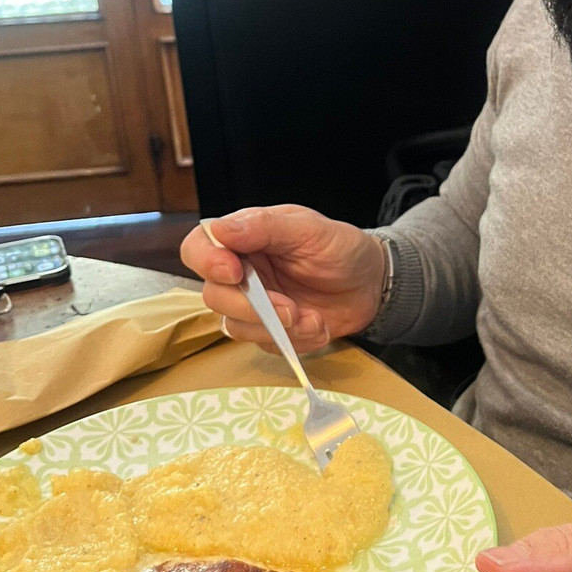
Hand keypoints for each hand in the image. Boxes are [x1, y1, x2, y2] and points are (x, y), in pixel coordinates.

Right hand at [180, 205, 385, 352]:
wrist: (372, 283)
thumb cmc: (340, 248)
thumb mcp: (308, 228)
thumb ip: (264, 226)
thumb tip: (220, 229)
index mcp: (244, 238)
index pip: (198, 247)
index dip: (207, 262)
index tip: (235, 273)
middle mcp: (242, 272)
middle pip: (214, 295)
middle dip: (249, 307)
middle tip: (289, 309)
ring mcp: (255, 304)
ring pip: (234, 326)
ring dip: (275, 328)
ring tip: (312, 319)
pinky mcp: (272, 331)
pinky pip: (265, 345)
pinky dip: (294, 342)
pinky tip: (318, 326)